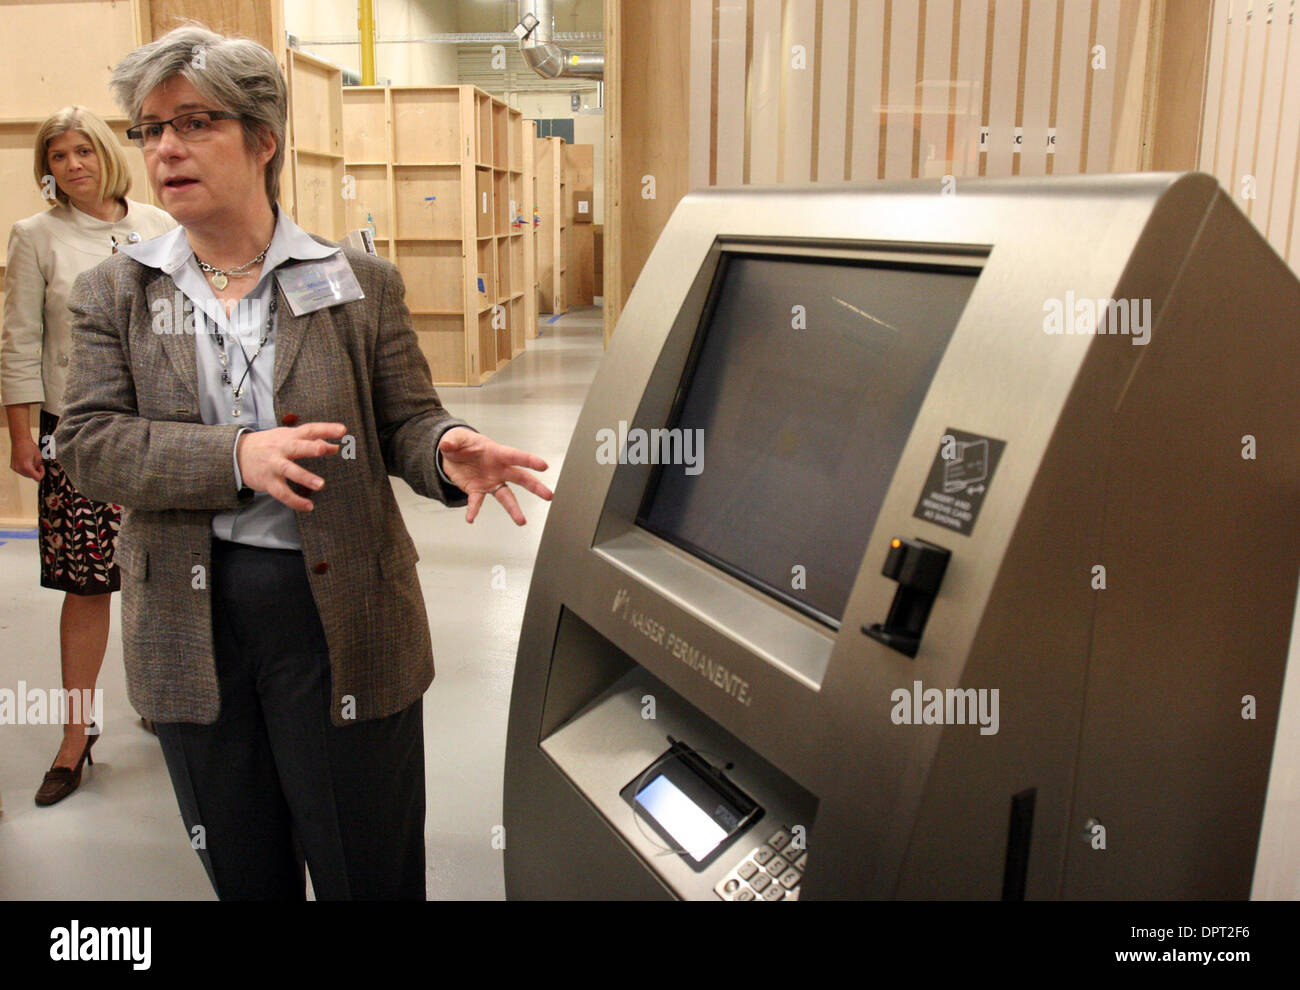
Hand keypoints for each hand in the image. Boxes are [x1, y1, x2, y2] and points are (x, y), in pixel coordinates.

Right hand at [9, 435, 44, 481]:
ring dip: (31, 470)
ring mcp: (15, 468)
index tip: (42, 467)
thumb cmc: (29, 446)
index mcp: (26, 467)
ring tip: (33, 462)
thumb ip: (39, 466)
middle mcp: (19, 468)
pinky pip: (22, 471)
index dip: (42, 473)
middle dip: (36, 472)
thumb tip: (39, 471)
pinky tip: (27, 462)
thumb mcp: (39, 457)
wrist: (20, 440)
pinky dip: (26, 469)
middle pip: (31, 476)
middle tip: (38, 464)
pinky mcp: (13, 466)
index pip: (37, 478)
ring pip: (26, 474)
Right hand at [236, 422, 345, 511]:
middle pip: (297, 447)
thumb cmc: (269, 445)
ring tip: (320, 485)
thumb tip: (334, 447)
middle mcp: (282, 449)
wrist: (238, 453)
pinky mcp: (268, 481)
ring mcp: (274, 465)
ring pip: (289, 470)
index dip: (326, 429)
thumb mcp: (288, 438)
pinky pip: (282, 492)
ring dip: (305, 477)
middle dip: (311, 448)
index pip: (309, 429)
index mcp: (290, 436)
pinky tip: (308, 506)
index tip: (342, 430)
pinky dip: (295, 501)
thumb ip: (311, 442)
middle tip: (325, 449)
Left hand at [438, 427, 553, 524]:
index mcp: (497, 453)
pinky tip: (470, 518)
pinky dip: (474, 510)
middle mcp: (498, 469)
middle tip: (548, 495)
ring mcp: (491, 481)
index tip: (543, 466)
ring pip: (506, 496)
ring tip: (521, 521)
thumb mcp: (455, 438)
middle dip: (535, 487)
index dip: (529, 461)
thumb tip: (446, 445)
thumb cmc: (462, 444)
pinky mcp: (478, 490)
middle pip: (521, 478)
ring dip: (514, 508)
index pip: (516, 456)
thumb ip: (451, 441)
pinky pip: (478, 502)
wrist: (452, 455)